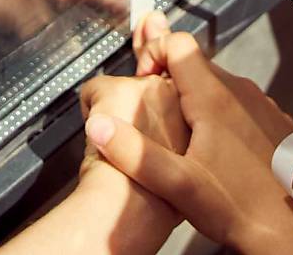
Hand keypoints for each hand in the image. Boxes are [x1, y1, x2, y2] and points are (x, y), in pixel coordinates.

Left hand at [0, 63, 188, 254]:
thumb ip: (183, 143)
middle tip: (134, 143)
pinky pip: (93, 88)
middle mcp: (181, 94)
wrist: (134, 206)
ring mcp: (150, 89)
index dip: (159, 115)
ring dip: (117, 109)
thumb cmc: (159, 197)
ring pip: (123, 87)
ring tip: (119, 144)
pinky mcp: (120, 88)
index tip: (153, 133)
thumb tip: (170, 138)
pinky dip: (89, 109)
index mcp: (203, 113)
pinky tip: (101, 137)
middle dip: (138, 108)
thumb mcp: (188, 165)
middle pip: (149, 89)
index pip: (177, 97)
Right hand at [85, 20, 292, 254]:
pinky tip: (217, 153)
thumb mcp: (177, 185)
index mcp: (214, 99)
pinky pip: (241, 105)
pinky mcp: (276, 123)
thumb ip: (134, 153)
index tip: (144, 80)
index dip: (154, 54)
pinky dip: (223, 117)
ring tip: (184, 139)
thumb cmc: (240, 210)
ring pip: (220, 86)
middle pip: (197, 65)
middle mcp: (243, 93)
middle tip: (156, 112)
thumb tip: (99, 126)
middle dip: (171, 80)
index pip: (179, 44)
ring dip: (197, 101)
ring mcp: (263, 106)